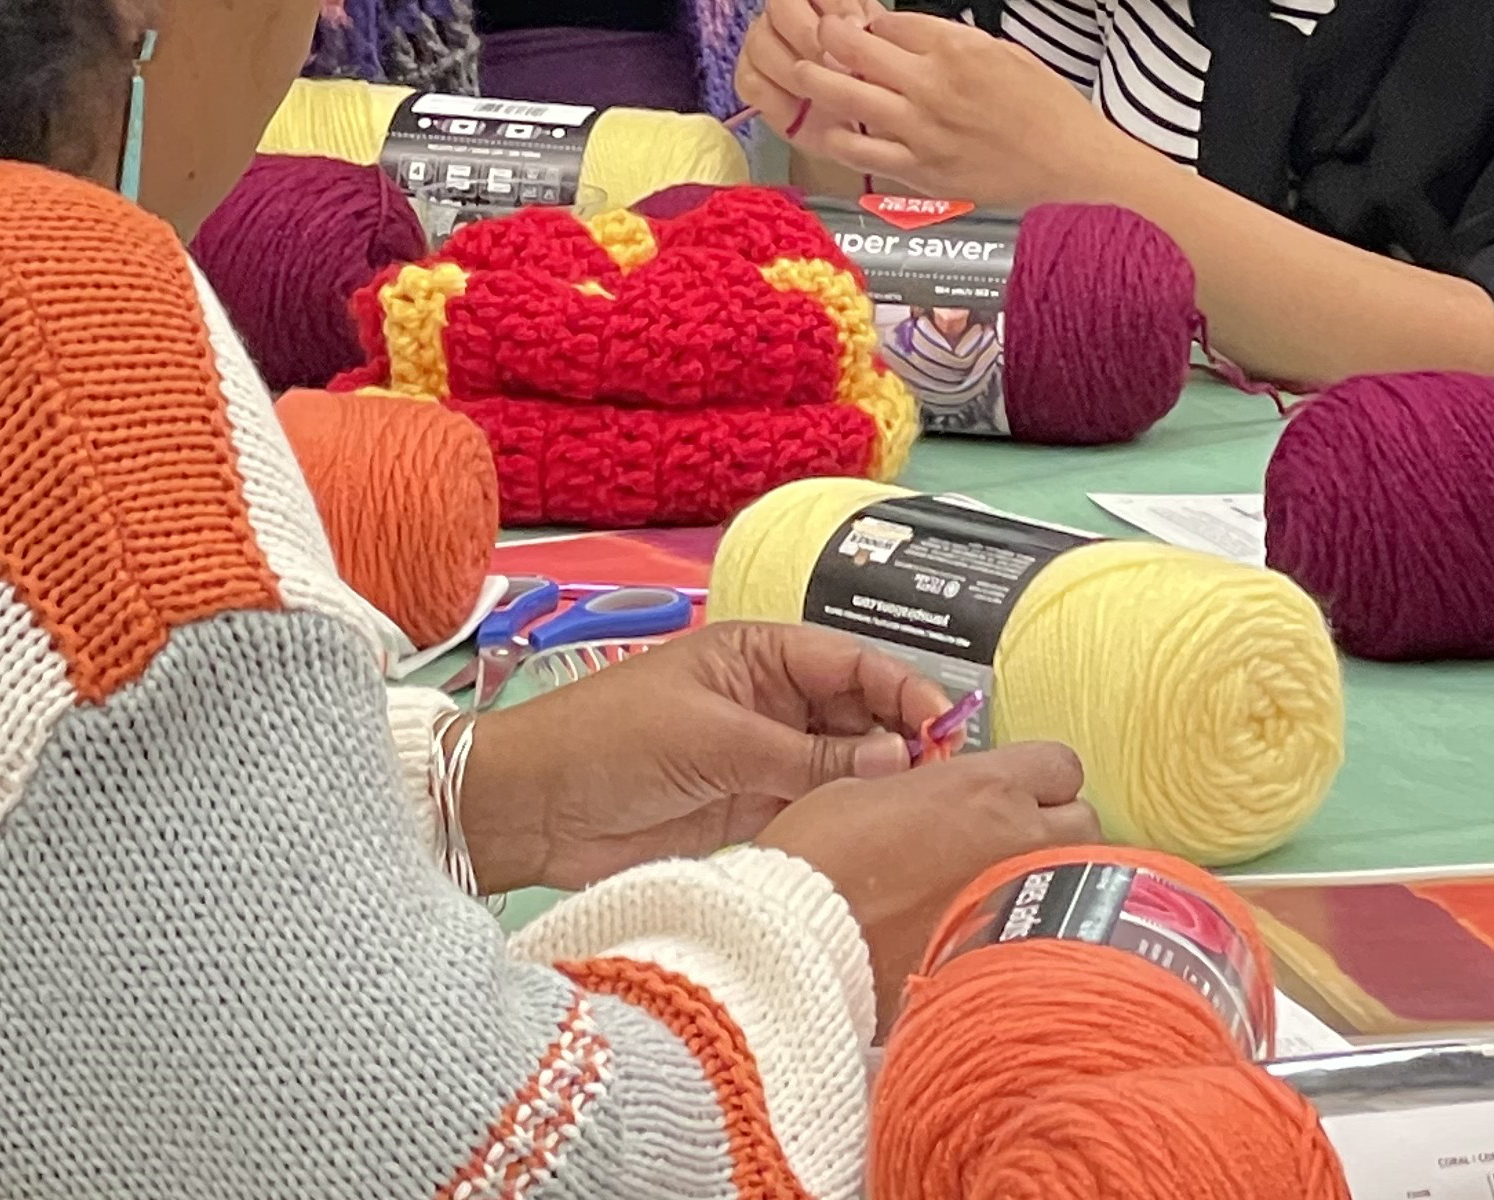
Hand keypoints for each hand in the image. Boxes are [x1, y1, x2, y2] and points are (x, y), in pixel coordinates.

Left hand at [455, 620, 952, 896]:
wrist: (538, 808)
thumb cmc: (611, 741)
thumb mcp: (715, 739)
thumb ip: (807, 756)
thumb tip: (897, 759)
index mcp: (757, 654)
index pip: (851, 663)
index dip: (903, 691)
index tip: (948, 729)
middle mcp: (770, 700)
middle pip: (860, 716)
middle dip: (905, 742)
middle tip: (955, 786)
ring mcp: (765, 757)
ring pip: (847, 766)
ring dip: (885, 786)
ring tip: (936, 817)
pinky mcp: (754, 810)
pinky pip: (820, 808)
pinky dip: (853, 820)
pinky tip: (888, 840)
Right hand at [733, 0, 883, 142]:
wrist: (862, 109)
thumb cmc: (874, 70)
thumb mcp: (886, 51)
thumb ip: (874, 36)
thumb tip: (858, 30)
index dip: (841, 5)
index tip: (860, 30)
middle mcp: (787, 3)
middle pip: (782, 2)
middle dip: (810, 37)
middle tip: (837, 69)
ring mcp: (761, 36)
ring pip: (761, 41)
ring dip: (792, 71)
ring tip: (821, 95)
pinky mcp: (748, 73)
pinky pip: (751, 80)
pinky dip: (776, 98)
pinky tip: (802, 111)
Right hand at [764, 739, 1098, 1026]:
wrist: (806, 942)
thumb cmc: (822, 860)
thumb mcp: (863, 789)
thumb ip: (922, 787)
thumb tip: (939, 801)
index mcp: (984, 788)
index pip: (1059, 763)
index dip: (1035, 775)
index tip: (1010, 789)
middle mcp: (1020, 842)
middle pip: (1086, 823)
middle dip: (1054, 827)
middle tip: (1007, 839)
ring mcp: (1025, 908)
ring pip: (1079, 884)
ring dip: (1052, 880)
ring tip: (1001, 892)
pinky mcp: (1016, 963)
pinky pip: (1049, 938)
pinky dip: (1030, 936)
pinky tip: (986, 939)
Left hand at [795, 6, 1126, 211]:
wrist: (1075, 159)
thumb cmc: (1045, 103)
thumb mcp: (1002, 51)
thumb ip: (949, 40)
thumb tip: (900, 34)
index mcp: (957, 49)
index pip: (887, 23)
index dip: (868, 23)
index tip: (862, 28)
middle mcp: (933, 86)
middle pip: (855, 51)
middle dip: (827, 38)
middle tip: (816, 36)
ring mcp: (923, 131)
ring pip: (846, 98)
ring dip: (816, 81)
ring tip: (801, 73)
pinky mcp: (922, 172)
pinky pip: (861, 153)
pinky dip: (838, 137)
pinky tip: (831, 129)